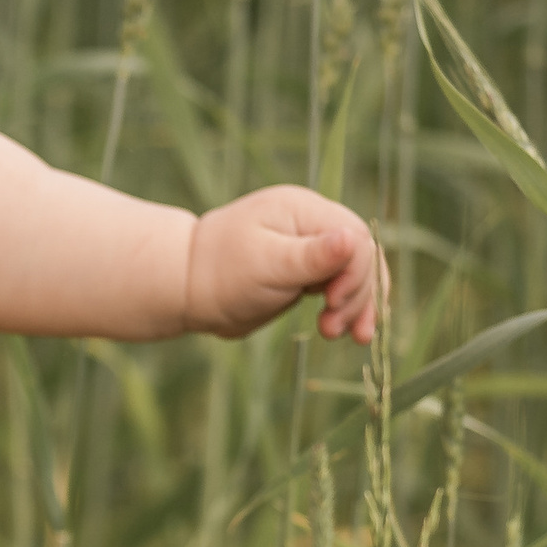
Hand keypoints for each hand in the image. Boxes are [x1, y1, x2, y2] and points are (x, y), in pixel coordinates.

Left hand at [183, 185, 379, 344]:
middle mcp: (311, 224)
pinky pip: (337, 287)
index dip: (356, 272)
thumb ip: (312, 256)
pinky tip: (342, 331)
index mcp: (304, 210)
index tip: (333, 302)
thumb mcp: (267, 265)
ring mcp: (309, 249)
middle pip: (361, 256)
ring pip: (354, 274)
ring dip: (355, 306)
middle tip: (334, 330)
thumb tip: (353, 238)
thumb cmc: (221, 273)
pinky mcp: (304, 273)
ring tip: (338, 335)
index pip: (357, 237)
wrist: (185, 288)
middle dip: (357, 295)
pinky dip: (344, 308)